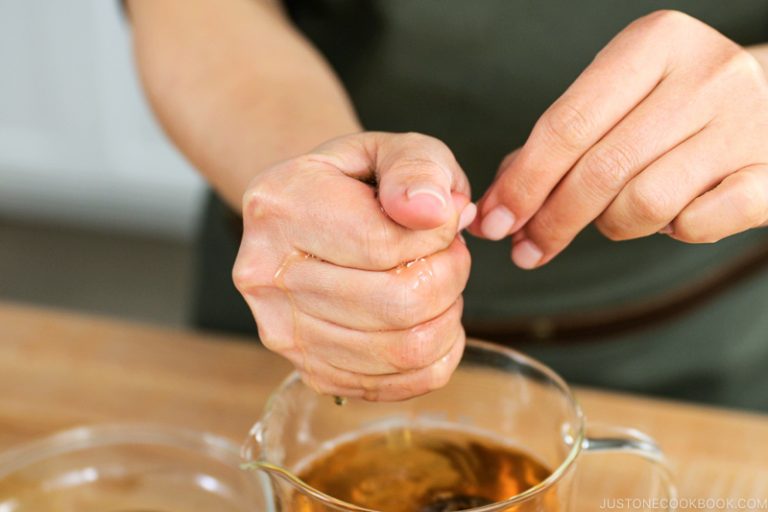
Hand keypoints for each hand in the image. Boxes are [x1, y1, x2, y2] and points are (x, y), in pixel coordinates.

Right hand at [233, 132, 475, 400]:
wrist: (309, 217)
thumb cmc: (355, 183)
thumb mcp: (390, 148)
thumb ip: (417, 167)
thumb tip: (435, 212)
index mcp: (280, 208)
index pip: (383, 244)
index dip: (439, 237)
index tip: (447, 220)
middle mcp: (267, 276)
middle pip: (396, 304)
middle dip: (450, 277)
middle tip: (451, 254)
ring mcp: (282, 332)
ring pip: (401, 350)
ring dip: (446, 317)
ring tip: (439, 282)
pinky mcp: (308, 369)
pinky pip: (394, 386)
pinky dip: (435, 357)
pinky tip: (433, 320)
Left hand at [472, 10, 767, 267]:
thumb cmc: (672, 107)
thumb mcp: (614, 102)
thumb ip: (555, 144)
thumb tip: (498, 203)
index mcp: (653, 43)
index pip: (568, 124)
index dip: (524, 182)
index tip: (493, 223)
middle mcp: (705, 75)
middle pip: (601, 167)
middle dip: (551, 220)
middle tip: (525, 249)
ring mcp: (745, 124)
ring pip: (645, 201)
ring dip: (611, 225)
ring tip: (612, 216)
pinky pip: (697, 225)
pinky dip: (671, 232)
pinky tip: (670, 216)